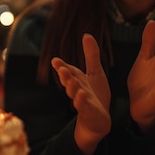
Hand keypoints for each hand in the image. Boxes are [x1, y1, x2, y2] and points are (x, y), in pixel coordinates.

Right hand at [52, 33, 110, 154]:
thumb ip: (91, 55)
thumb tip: (86, 34)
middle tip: (60, 68)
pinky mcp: (88, 111)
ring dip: (71, 87)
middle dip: (64, 75)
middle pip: (69, 81)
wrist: (99, 119)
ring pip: (74, 94)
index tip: (55, 61)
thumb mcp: (95, 72)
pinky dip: (81, 101)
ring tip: (70, 80)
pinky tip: (81, 95)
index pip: (68, 71)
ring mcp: (81, 101)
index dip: (62, 67)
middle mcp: (76, 89)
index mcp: (77, 79)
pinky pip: (83, 106)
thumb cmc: (95, 95)